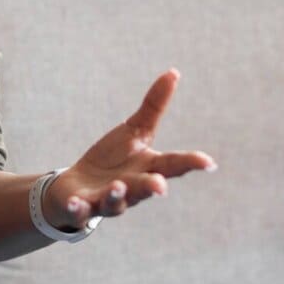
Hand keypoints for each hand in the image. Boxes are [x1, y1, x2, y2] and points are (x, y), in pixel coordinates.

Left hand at [44, 68, 216, 228]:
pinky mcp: (82, 208)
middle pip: (145, 188)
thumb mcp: (135, 131)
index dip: (191, 163)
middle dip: (152, 187)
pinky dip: (78, 208)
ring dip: (116, 196)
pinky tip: (75, 202)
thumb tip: (174, 72)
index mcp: (147, 168)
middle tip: (160, 187)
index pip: (173, 165)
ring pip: (115, 203)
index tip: (209, 163)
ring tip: (117, 186)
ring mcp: (106, 200)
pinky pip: (80, 211)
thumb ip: (155, 106)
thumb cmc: (113, 159)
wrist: (77, 188)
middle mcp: (131, 188)